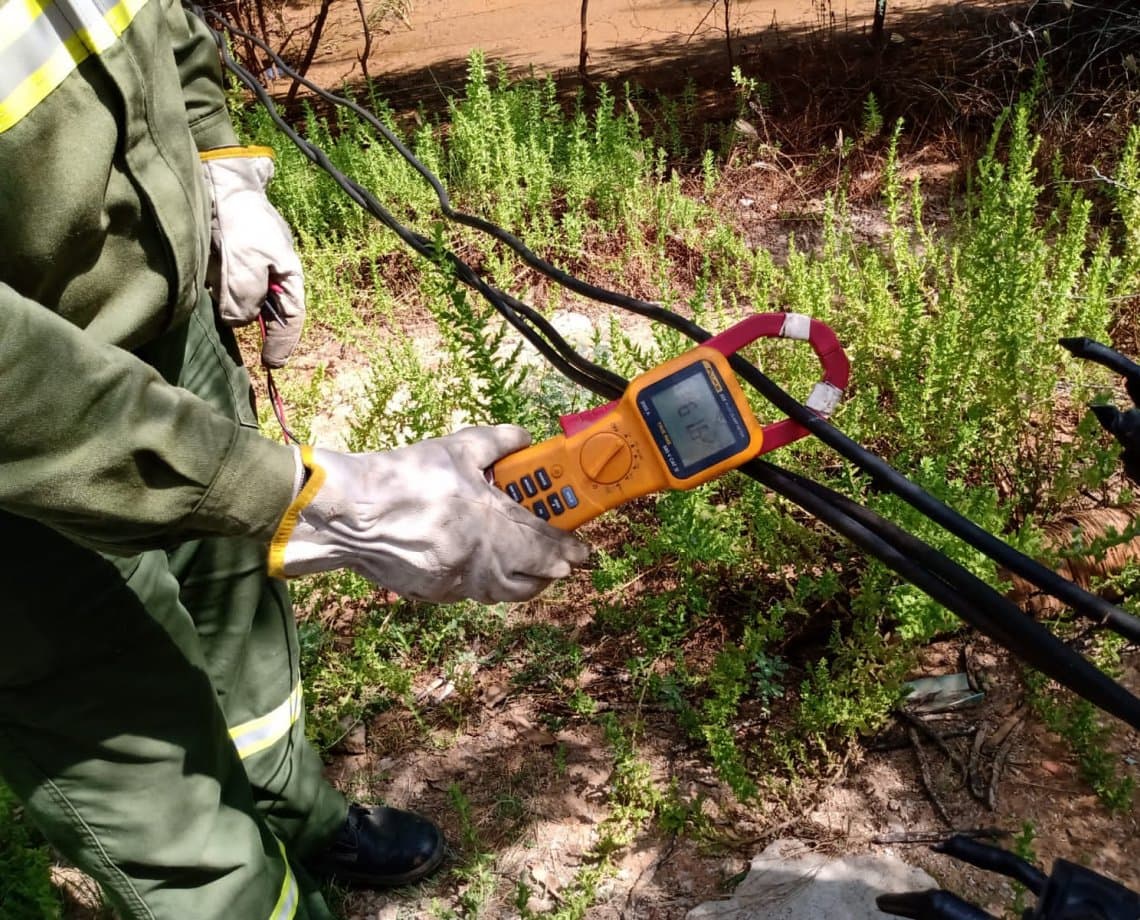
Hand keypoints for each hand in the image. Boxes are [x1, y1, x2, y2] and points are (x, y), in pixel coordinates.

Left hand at [200, 146, 303, 366]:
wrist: (217, 181)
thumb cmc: (240, 221)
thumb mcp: (246, 264)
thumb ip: (247, 299)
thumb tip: (238, 322)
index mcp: (287, 274)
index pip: (291, 317)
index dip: (283, 343)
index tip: (272, 364)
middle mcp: (270, 273)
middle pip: (267, 311)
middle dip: (256, 326)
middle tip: (244, 343)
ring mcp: (248, 266)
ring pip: (244, 301)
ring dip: (232, 309)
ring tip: (221, 310)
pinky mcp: (226, 260)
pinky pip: (225, 287)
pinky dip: (219, 295)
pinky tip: (209, 292)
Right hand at [268, 426, 590, 603]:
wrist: (346, 513)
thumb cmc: (401, 477)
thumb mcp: (455, 448)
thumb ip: (497, 442)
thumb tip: (523, 437)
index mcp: (489, 521)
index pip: (543, 544)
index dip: (569, 550)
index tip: (585, 553)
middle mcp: (477, 558)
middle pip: (529, 579)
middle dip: (550, 572)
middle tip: (561, 562)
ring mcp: (453, 580)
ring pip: (501, 593)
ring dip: (522, 583)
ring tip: (530, 571)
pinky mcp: (430, 591)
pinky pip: (470, 593)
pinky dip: (486, 585)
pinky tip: (484, 569)